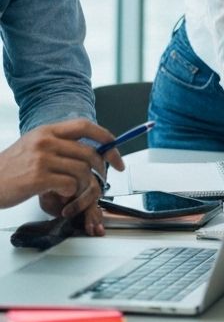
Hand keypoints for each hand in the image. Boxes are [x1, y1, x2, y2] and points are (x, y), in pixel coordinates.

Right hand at [0, 119, 122, 221]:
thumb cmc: (9, 170)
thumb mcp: (33, 146)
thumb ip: (58, 144)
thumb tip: (89, 150)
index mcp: (46, 131)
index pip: (85, 126)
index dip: (105, 136)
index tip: (115, 149)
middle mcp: (46, 141)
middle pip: (88, 152)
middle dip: (101, 167)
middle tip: (103, 178)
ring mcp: (42, 159)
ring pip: (81, 170)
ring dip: (84, 184)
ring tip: (75, 190)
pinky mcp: (38, 178)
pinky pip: (69, 185)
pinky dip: (70, 193)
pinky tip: (60, 195)